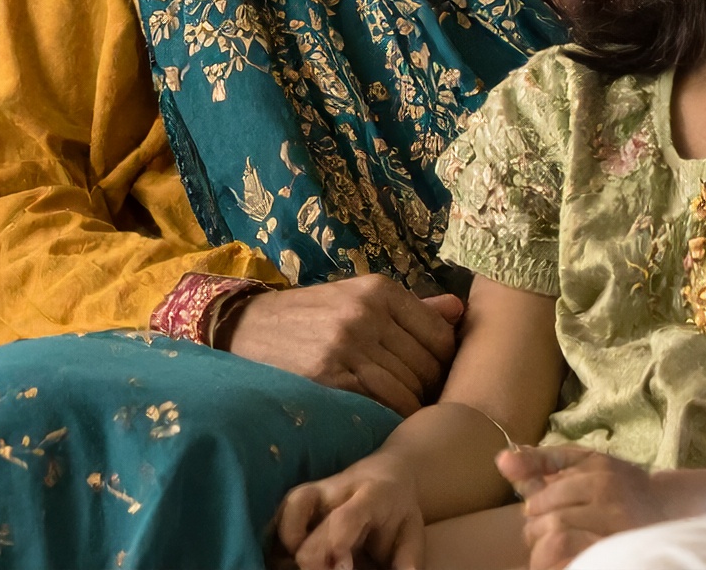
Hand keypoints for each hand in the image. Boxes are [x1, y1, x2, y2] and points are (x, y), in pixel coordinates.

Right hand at [221, 277, 463, 414]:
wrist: (246, 328)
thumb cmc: (310, 316)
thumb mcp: (358, 297)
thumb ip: (412, 307)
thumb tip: (459, 310)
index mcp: (379, 290)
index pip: (440, 336)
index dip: (445, 363)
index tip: (436, 377)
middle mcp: (367, 314)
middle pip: (428, 366)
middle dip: (429, 388)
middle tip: (420, 400)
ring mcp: (348, 346)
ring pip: (407, 390)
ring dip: (409, 407)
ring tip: (400, 411)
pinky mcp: (330, 377)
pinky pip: (380, 406)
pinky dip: (387, 415)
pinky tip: (379, 416)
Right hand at [277, 459, 425, 569]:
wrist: (385, 473)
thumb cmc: (398, 512)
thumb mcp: (411, 534)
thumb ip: (406, 562)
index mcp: (369, 495)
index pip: (345, 518)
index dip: (335, 545)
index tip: (341, 569)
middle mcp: (332, 490)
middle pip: (303, 523)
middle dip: (309, 560)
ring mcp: (309, 494)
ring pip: (282, 522)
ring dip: (286, 556)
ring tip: (311, 566)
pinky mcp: (292, 503)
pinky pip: (273, 529)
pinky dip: (278, 552)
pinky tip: (292, 563)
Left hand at [501, 447, 675, 569]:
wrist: (667, 506)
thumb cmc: (618, 482)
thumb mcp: (583, 462)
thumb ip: (542, 460)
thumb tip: (501, 460)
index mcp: (598, 473)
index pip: (543, 498)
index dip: (535, 508)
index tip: (538, 511)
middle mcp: (610, 500)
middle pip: (553, 522)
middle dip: (539, 531)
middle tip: (542, 533)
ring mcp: (617, 528)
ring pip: (563, 542)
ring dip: (548, 548)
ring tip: (552, 546)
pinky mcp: (619, 547)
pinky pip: (580, 557)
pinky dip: (564, 559)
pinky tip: (564, 556)